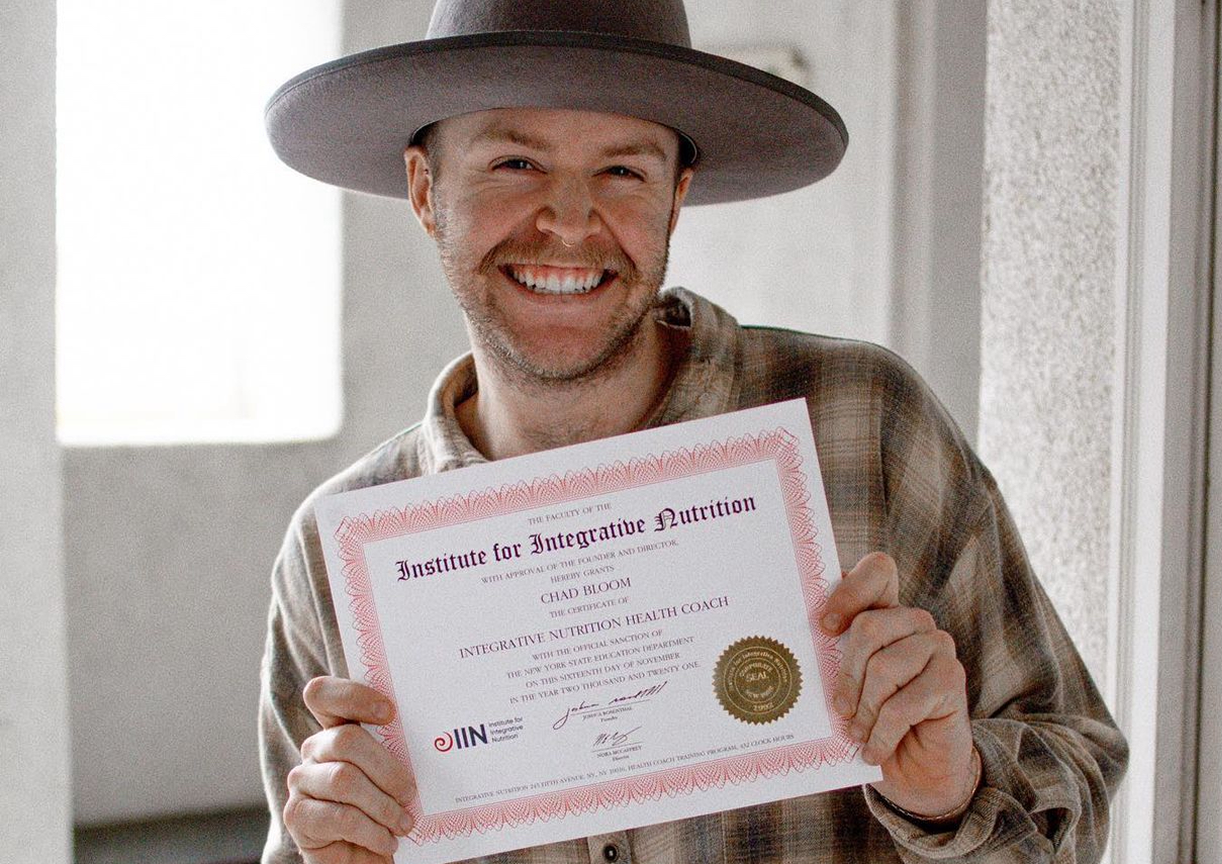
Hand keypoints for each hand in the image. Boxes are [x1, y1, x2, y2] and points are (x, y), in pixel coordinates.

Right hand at [284, 676, 416, 862]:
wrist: (367, 854)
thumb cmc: (388, 807)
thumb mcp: (397, 774)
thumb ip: (402, 751)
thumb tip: (441, 734)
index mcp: (337, 728)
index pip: (324, 694)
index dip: (353, 695)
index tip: (390, 713)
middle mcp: (315, 749)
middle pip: (345, 739)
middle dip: (386, 767)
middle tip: (411, 791)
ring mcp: (301, 781)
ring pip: (344, 780)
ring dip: (383, 805)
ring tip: (404, 823)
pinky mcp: (297, 816)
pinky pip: (340, 817)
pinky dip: (371, 831)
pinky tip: (386, 840)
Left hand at [820, 552, 977, 820]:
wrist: (916, 770)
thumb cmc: (870, 722)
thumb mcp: (845, 688)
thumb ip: (828, 662)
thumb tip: (786, 655)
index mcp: (885, 612)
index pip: (878, 571)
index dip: (850, 591)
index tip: (825, 628)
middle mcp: (914, 622)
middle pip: (869, 626)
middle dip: (847, 674)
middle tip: (838, 710)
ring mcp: (938, 646)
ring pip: (884, 667)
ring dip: (864, 710)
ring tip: (856, 734)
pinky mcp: (953, 678)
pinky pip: (904, 704)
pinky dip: (881, 734)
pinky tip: (872, 751)